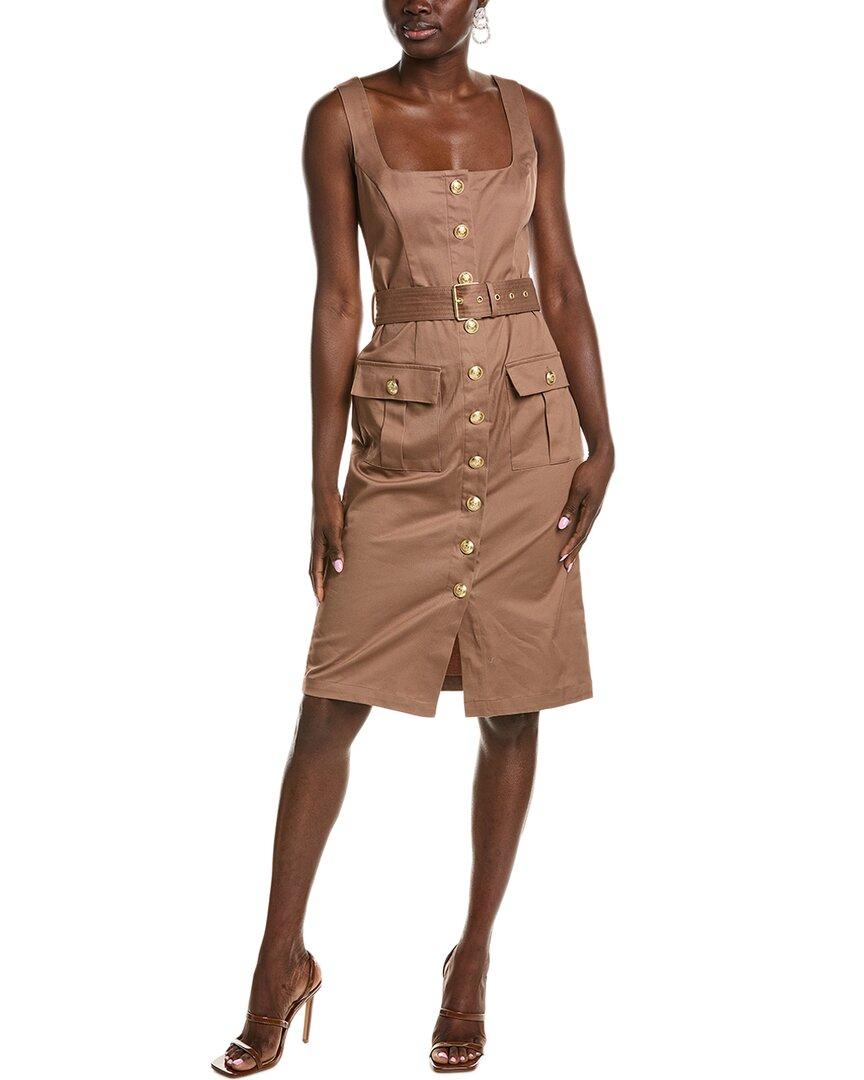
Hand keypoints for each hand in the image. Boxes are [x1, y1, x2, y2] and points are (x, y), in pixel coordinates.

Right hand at [309, 490, 344, 601]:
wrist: (325, 493)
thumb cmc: (330, 511)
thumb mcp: (335, 530)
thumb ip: (336, 549)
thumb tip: (338, 569)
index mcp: (317, 547)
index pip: (316, 573)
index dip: (318, 587)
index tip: (320, 602)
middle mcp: (316, 546)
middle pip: (315, 571)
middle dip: (317, 586)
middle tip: (320, 600)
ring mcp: (318, 540)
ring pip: (318, 563)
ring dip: (320, 577)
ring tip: (325, 587)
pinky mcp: (323, 535)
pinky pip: (322, 555)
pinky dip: (325, 564)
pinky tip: (332, 565)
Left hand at [557, 446, 613, 571]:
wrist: (603, 461)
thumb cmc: (589, 473)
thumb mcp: (576, 489)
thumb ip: (570, 508)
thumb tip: (562, 526)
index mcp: (591, 512)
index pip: (579, 535)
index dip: (570, 547)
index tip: (561, 558)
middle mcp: (594, 514)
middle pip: (583, 538)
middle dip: (574, 553)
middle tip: (566, 568)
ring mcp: (594, 511)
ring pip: (585, 533)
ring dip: (577, 546)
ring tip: (569, 558)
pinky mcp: (593, 506)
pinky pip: (585, 525)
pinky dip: (580, 536)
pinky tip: (575, 539)